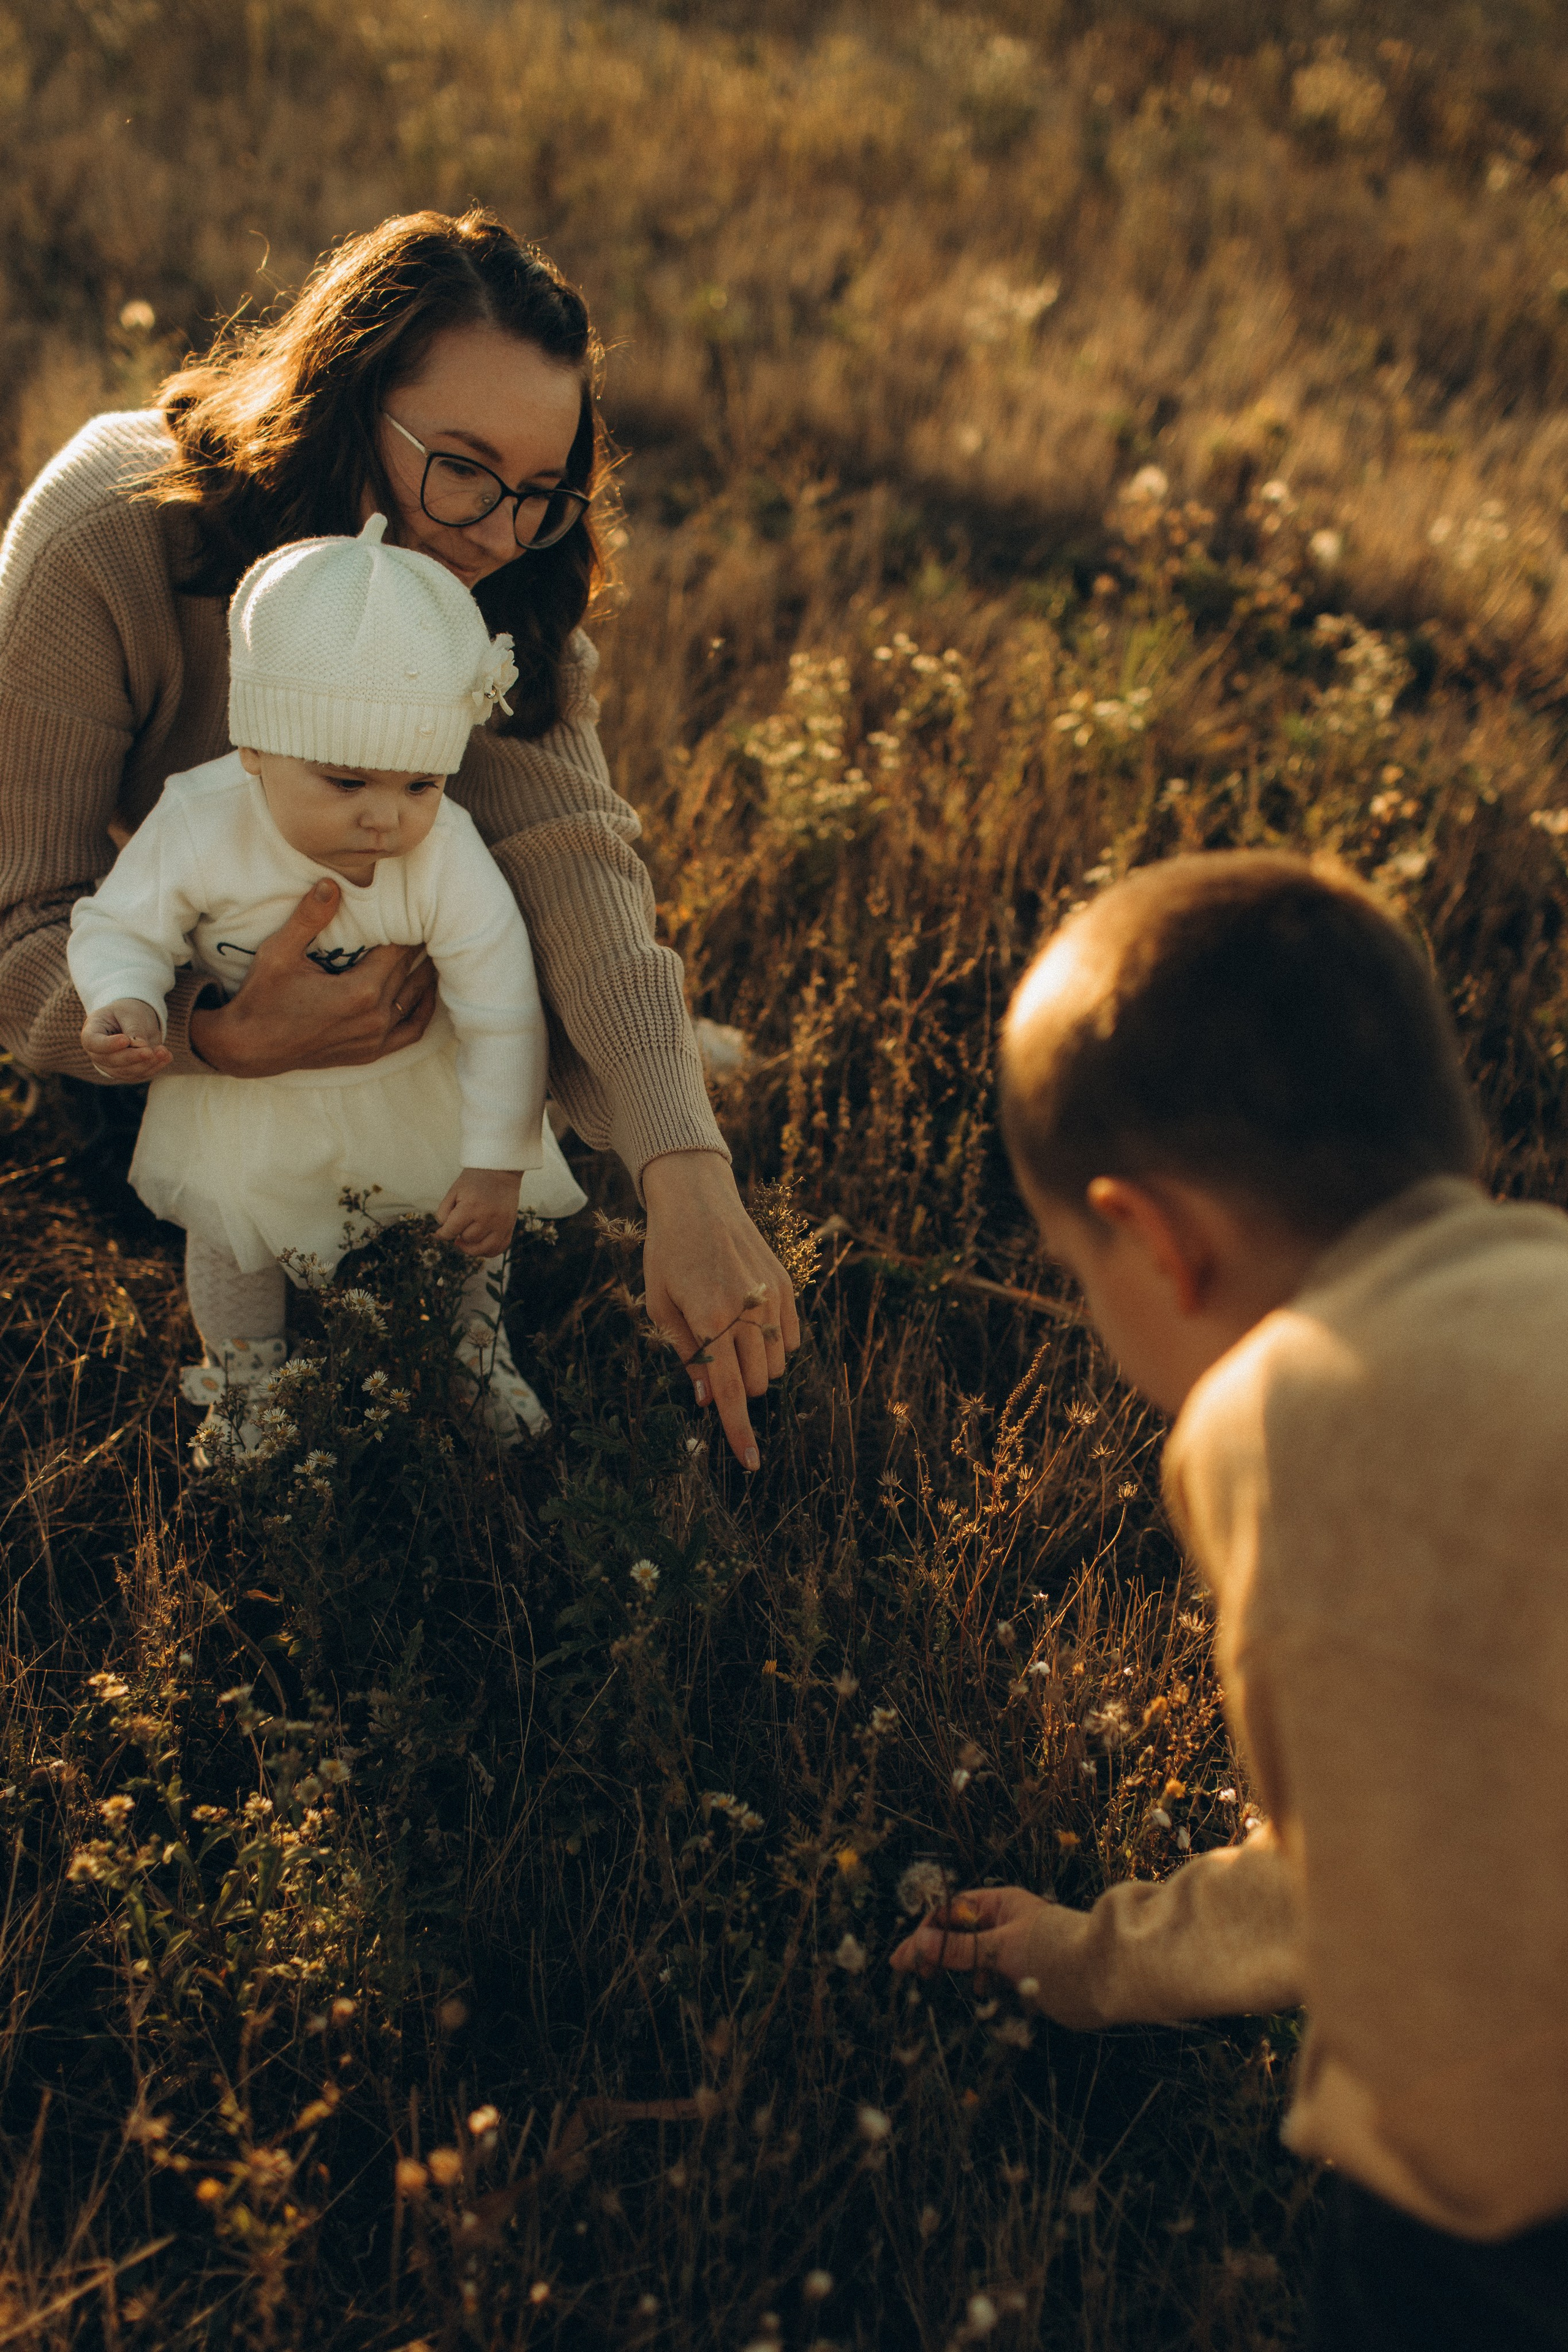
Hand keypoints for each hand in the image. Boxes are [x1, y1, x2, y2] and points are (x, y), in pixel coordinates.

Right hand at [81, 998, 171, 1082]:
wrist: (133, 1020)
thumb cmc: (126, 1013)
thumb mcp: (129, 1013)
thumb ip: (134, 1028)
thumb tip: (141, 1047)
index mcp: (92, 1032)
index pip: (93, 1043)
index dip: (108, 1045)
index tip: (125, 1040)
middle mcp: (98, 1053)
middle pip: (111, 1060)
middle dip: (132, 1057)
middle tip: (150, 1051)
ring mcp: (111, 1066)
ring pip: (127, 1071)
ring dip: (147, 1064)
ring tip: (163, 1051)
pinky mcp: (127, 1073)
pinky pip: (139, 1074)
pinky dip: (154, 1067)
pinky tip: (166, 1057)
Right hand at [187, 879, 436, 1077]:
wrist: (249, 1047)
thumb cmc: (262, 997)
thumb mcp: (280, 952)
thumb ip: (309, 918)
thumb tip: (331, 882)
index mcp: (359, 991)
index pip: (397, 951)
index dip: (406, 928)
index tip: (417, 907)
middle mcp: (374, 1017)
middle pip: (408, 972)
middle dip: (417, 947)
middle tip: (431, 922)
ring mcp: (375, 1039)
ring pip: (414, 999)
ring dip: (425, 975)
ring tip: (433, 950)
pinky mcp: (370, 1053)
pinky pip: (410, 1032)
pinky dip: (422, 1011)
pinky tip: (426, 994)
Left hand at [433, 1166, 521, 1257]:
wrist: (500, 1171)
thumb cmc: (474, 1181)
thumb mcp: (454, 1191)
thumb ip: (444, 1212)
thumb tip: (442, 1232)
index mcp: (471, 1207)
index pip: (451, 1231)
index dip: (443, 1234)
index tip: (440, 1233)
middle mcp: (487, 1218)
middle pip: (467, 1239)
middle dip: (460, 1233)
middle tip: (461, 1223)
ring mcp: (501, 1224)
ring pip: (482, 1248)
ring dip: (472, 1245)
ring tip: (467, 1237)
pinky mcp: (510, 1226)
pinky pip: (499, 1248)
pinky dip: (488, 1251)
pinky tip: (481, 1244)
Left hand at [641, 1151, 800, 1469]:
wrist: (699, 1199)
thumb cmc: (668, 1254)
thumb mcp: (661, 1306)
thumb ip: (687, 1355)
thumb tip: (705, 1400)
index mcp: (710, 1319)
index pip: (730, 1393)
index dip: (739, 1432)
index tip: (751, 1464)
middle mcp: (747, 1310)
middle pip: (757, 1384)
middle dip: (737, 1389)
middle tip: (711, 1360)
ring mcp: (772, 1298)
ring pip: (778, 1366)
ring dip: (755, 1368)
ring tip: (728, 1335)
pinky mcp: (788, 1287)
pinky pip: (792, 1340)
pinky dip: (773, 1346)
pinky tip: (750, 1323)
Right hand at [890, 1887, 1075, 2004]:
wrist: (1105, 1977)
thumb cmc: (1054, 1952)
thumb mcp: (1000, 1947)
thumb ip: (959, 1948)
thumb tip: (918, 1943)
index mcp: (1001, 1903)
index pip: (952, 1912)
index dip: (926, 1933)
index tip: (903, 1959)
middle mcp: (1007, 1922)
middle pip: (961, 1933)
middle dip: (937, 1950)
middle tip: (912, 1974)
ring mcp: (1018, 1948)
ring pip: (977, 1955)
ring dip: (959, 1967)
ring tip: (938, 1982)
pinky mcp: (1029, 1974)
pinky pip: (995, 1974)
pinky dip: (983, 1982)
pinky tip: (982, 1993)